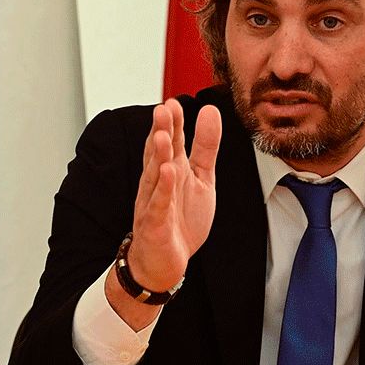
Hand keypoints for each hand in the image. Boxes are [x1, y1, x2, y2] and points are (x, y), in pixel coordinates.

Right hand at [107, 99, 220, 329]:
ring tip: (161, 135)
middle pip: (159, 154)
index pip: (170, 142)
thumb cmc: (181, 218)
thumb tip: (210, 111)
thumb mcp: (202, 178)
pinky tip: (168, 173)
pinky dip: (163, 190)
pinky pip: (159, 205)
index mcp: (171, 170)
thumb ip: (205, 146)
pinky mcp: (155, 225)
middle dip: (161, 132)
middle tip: (163, 109)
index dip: (172, 123)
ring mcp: (154, 203)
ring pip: (154, 176)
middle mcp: (158, 183)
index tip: (173, 102)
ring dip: (157, 156)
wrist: (166, 262)